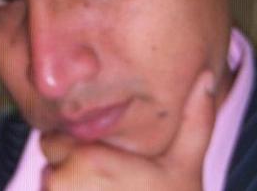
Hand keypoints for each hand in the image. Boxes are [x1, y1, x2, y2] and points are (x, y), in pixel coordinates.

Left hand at [40, 70, 214, 190]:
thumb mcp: (186, 166)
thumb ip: (195, 121)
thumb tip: (207, 77)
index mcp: (89, 161)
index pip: (52, 138)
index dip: (72, 144)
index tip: (97, 155)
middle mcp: (63, 184)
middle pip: (48, 163)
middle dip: (69, 167)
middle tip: (104, 181)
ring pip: (49, 188)